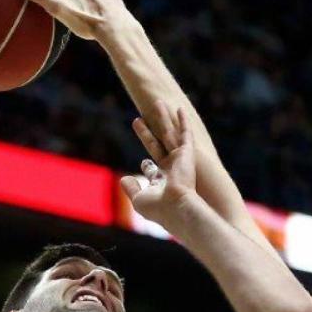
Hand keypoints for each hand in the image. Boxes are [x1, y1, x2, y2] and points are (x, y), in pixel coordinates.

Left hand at [121, 101, 196, 227]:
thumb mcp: (139, 199)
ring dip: (163, 118)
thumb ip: (131, 188)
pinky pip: (185, 133)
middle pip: (157, 145)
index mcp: (162, 182)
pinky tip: (179, 108)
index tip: (144, 163)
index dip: (148, 166)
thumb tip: (124, 179)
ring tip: (157, 103)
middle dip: (148, 133)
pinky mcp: (188, 153)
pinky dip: (183, 121)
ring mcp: (180, 160)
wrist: (176, 207)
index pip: (153, 170)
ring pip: (169, 133)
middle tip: (137, 120)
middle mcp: (172, 169)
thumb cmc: (158, 208)